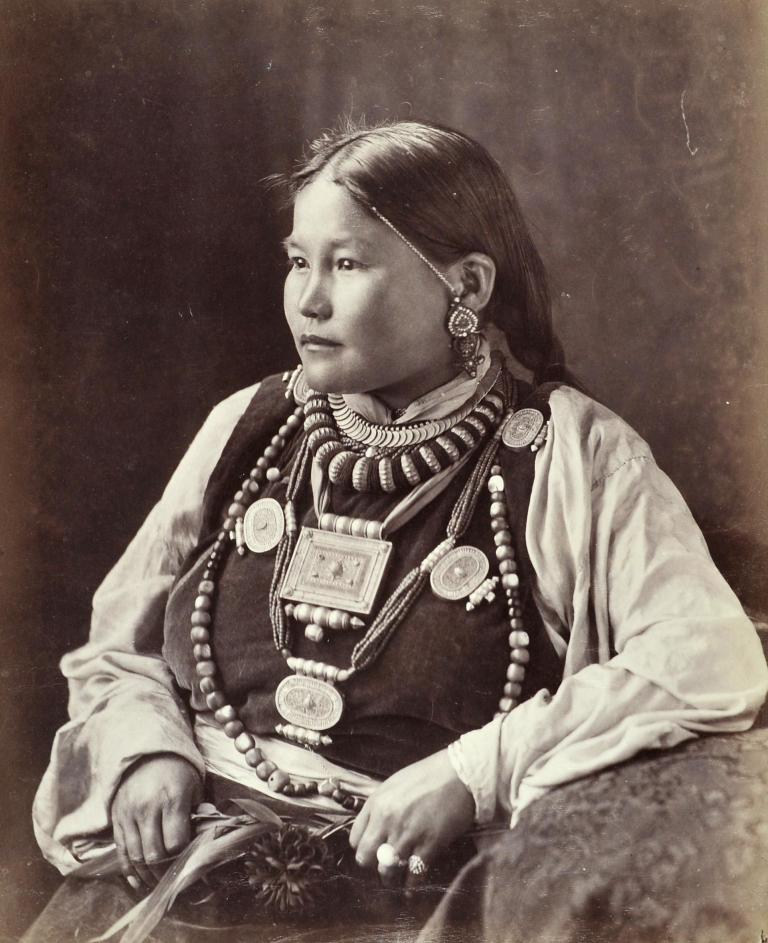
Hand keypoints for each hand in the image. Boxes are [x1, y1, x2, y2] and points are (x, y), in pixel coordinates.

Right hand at [110, 753, 202, 888]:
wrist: (146, 753)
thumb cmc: (177, 771)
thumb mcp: (194, 786)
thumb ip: (199, 813)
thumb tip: (207, 837)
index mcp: (171, 799)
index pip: (175, 842)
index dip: (183, 858)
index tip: (192, 865)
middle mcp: (147, 808)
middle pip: (154, 853)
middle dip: (165, 871)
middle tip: (175, 880)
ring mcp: (128, 814)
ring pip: (136, 855)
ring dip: (147, 874)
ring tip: (158, 882)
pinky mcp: (116, 818)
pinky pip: (121, 850)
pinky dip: (128, 869)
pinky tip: (137, 881)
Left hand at [349, 749, 474, 884]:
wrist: (461, 773)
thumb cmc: (429, 776)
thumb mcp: (395, 784)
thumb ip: (380, 807)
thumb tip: (373, 830)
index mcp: (377, 803)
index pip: (355, 839)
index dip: (364, 848)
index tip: (372, 852)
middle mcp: (387, 819)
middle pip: (365, 858)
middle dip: (373, 865)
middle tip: (383, 867)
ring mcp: (408, 833)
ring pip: (387, 871)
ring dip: (391, 878)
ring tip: (397, 879)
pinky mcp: (429, 844)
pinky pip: (414, 875)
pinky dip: (412, 885)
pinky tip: (412, 888)